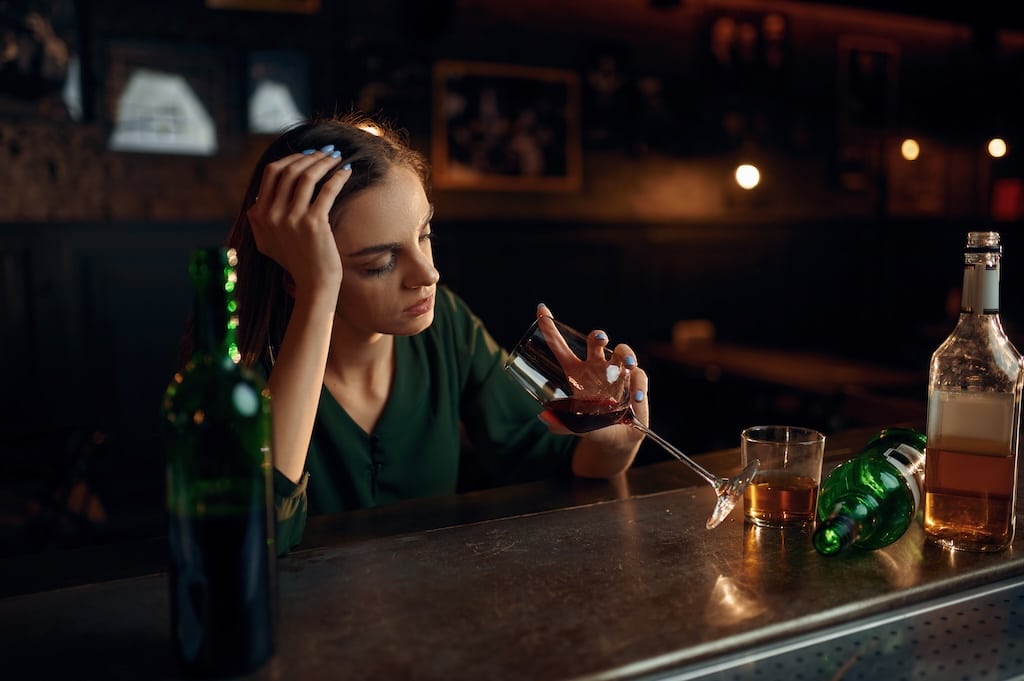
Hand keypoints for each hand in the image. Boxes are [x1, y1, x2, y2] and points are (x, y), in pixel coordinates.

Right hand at [246, 147, 350, 294]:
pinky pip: (327, 189)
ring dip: (324, 162)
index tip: (308, 155)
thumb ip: (259, 219)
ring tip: (336, 158)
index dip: (291, 159)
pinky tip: (346, 171)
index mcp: (259, 215)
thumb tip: (259, 196)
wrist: (313, 284)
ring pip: (307, 176)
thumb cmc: (296, 262)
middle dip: (309, 156)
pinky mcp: (314, 223)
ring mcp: (292, 219)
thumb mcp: (267, 241)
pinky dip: (338, 176)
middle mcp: (271, 215)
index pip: (271, 173)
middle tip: (325, 152)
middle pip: (289, 170)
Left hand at [536, 304, 648, 452]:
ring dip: (626, 355)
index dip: (550, 328)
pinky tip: (636, 398)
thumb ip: (562, 423)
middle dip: (598, 336)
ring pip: (623, 352)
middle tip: (600, 339)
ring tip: (628, 366)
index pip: (560, 346)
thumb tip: (544, 418)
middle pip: (596, 342)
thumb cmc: (594, 426)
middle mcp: (597, 367)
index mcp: (576, 372)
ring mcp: (618, 373)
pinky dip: (639, 385)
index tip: (541, 309)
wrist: (618, 439)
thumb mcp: (576, 426)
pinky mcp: (635, 382)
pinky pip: (639, 377)